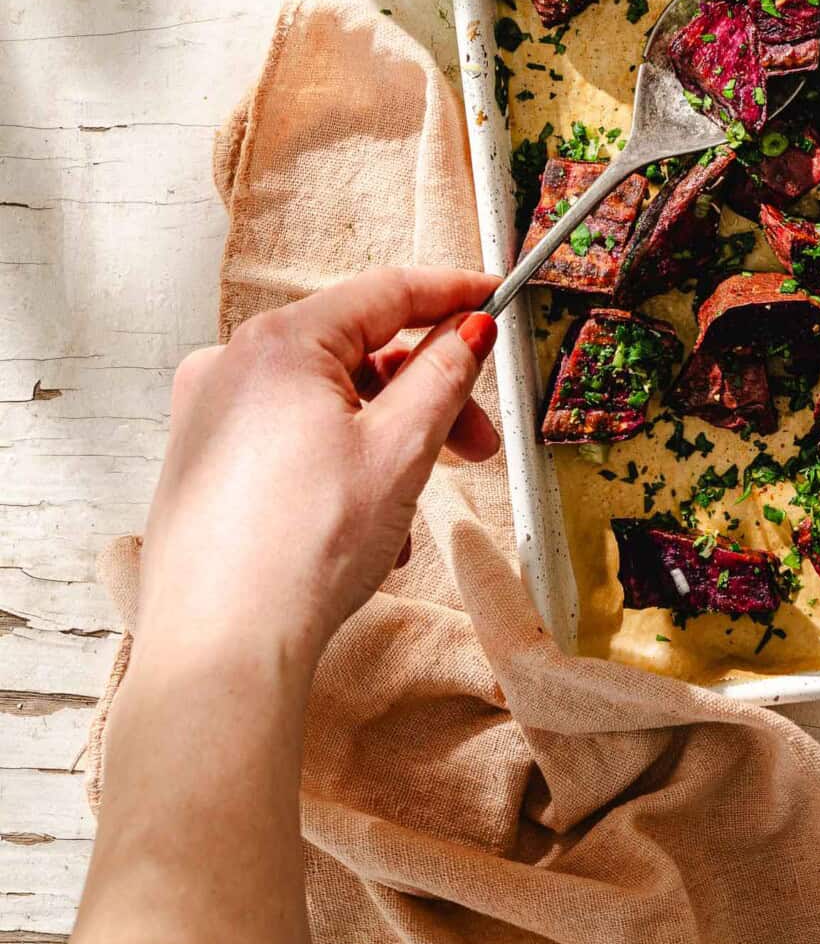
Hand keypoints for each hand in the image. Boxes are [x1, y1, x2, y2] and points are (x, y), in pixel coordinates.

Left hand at [134, 267, 500, 684]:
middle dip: (426, 396)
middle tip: (477, 442)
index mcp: (277, 344)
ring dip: (385, 445)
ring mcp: (208, 418)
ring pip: (326, 405)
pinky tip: (363, 531)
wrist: (221, 651)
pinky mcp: (202, 467)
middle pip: (356, 356)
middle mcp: (230, 366)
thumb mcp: (400, 451)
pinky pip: (290, 443)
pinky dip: (337, 469)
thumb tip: (468, 332)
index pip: (385, 292)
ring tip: (409, 514)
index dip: (452, 295)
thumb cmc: (303, 551)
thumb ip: (443, 376)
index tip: (494, 299)